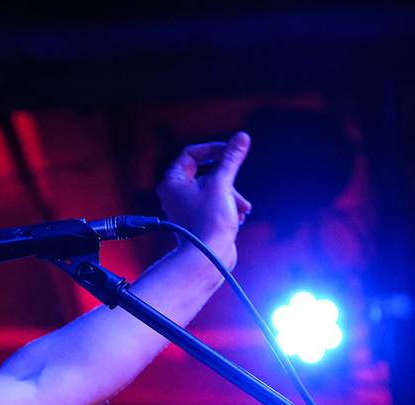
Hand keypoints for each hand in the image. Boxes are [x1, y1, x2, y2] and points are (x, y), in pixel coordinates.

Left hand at [157, 132, 251, 264]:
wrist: (209, 257)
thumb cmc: (209, 222)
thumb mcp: (222, 184)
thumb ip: (231, 159)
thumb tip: (241, 137)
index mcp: (173, 182)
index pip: (190, 153)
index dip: (213, 149)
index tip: (231, 152)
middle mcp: (175, 193)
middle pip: (205, 171)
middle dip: (226, 178)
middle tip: (235, 186)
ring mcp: (187, 207)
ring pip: (213, 188)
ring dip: (231, 194)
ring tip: (242, 207)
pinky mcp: (198, 219)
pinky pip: (215, 203)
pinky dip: (229, 205)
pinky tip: (239, 216)